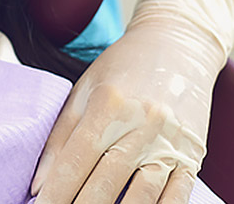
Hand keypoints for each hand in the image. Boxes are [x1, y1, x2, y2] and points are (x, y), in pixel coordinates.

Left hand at [31, 0, 233, 203]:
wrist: (179, 44)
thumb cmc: (124, 67)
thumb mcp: (85, 90)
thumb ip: (60, 137)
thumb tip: (40, 184)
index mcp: (110, 103)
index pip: (76, 160)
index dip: (57, 192)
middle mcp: (143, 123)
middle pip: (106, 182)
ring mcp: (172, 141)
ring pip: (142, 195)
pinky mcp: (194, 154)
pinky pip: (176, 196)